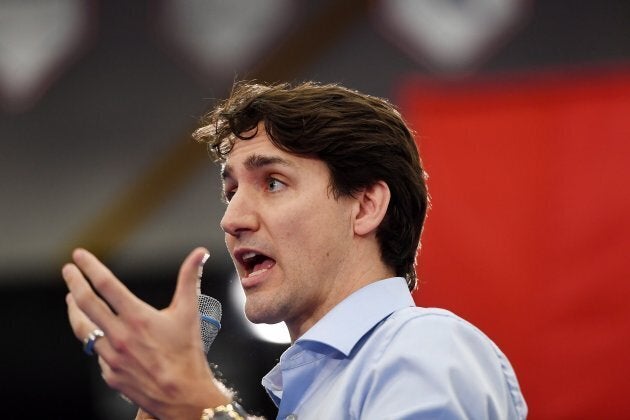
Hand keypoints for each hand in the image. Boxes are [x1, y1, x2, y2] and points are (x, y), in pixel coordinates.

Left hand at [62, 247, 231, 419]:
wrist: (183, 396)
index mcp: (137, 317)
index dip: (90, 267)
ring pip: (84, 329)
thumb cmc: (188, 354)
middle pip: (86, 304)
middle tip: (68, 270)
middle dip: (74, 283)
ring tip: (72, 300)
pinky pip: (97, 353)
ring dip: (76, 311)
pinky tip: (100, 335)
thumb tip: (199, 254)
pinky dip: (97, 340)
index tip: (79, 256)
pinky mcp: (110, 374)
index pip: (105, 284)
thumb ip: (189, 278)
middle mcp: (119, 336)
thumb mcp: (190, 312)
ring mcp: (111, 357)